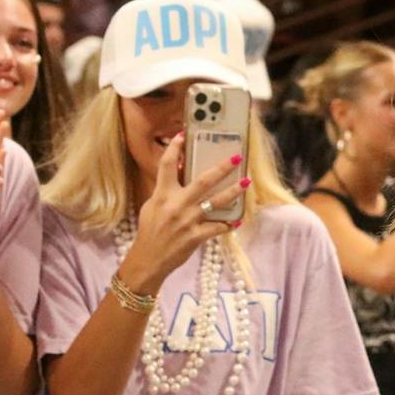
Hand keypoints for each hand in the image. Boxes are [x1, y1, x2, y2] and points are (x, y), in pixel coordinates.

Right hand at [118, 134, 245, 293]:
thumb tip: (181, 172)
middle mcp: (176, 205)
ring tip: (246, 182)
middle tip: (237, 157)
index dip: (175, 148)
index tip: (183, 134)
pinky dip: (228, 224)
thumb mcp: (152, 206)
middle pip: (203, 181)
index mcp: (162, 195)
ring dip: (233, 191)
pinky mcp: (196, 236)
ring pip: (216, 202)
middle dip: (222, 168)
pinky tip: (237, 220)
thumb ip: (166, 190)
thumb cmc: (150, 231)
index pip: (166, 166)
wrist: (148, 260)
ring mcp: (187, 221)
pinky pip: (218, 227)